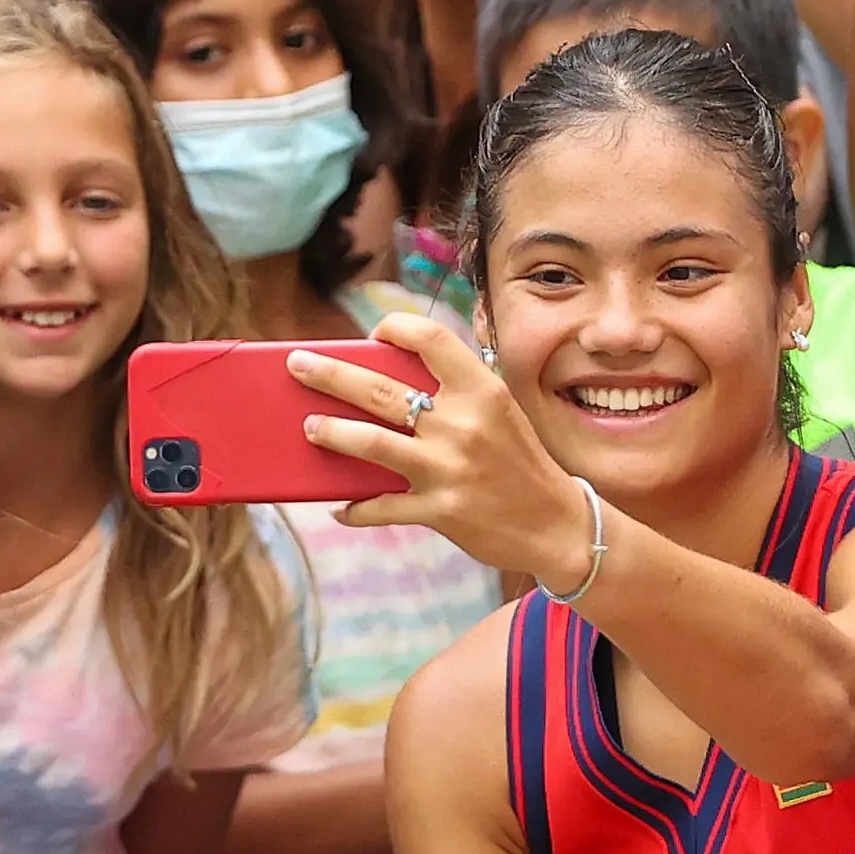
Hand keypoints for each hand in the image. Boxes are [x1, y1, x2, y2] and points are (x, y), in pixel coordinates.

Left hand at [293, 309, 598, 585]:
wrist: (557, 525)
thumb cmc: (521, 464)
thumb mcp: (501, 414)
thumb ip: (458, 394)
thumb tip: (393, 380)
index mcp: (482, 391)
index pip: (429, 339)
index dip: (393, 328)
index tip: (372, 335)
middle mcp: (463, 424)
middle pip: (378, 388)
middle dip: (328, 374)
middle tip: (296, 365)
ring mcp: (448, 468)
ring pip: (368, 442)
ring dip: (330, 433)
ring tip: (310, 428)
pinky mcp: (439, 509)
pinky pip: (380, 506)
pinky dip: (354, 508)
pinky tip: (340, 508)